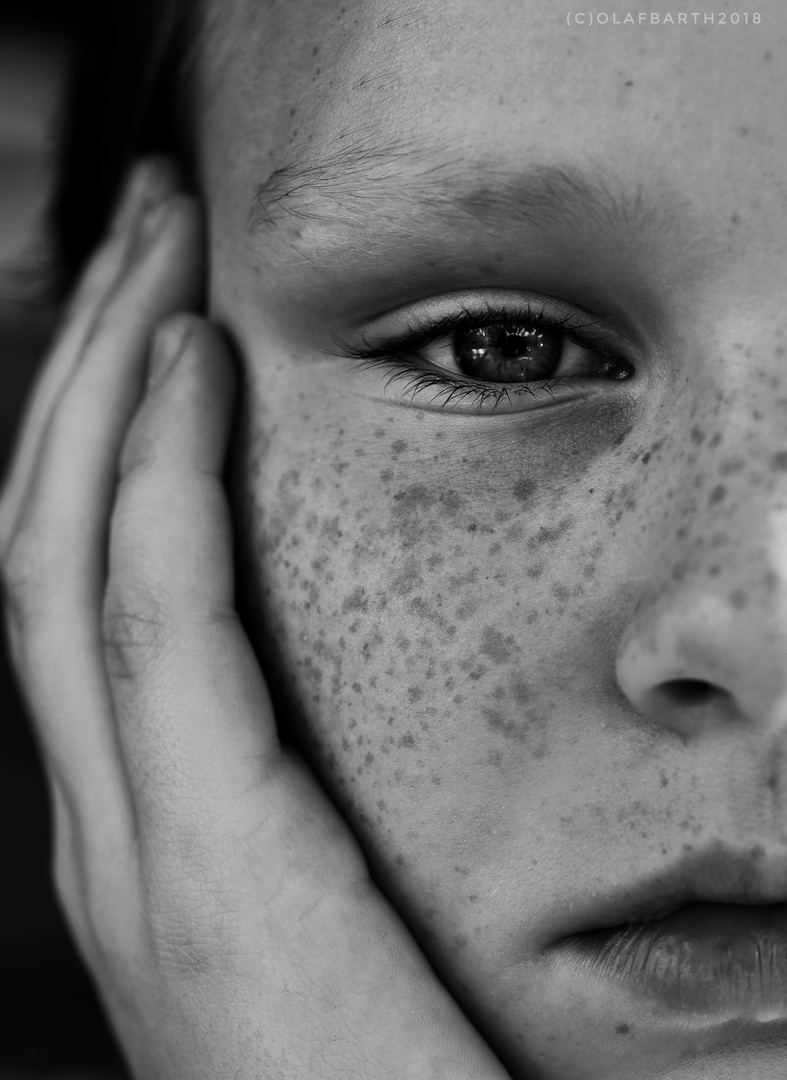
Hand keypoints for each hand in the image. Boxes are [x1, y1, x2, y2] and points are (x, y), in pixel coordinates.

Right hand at [0, 160, 509, 1078]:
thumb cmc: (377, 1072)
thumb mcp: (308, 904)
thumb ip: (272, 791)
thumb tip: (285, 668)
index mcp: (132, 832)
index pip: (72, 584)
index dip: (93, 429)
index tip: (152, 311)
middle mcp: (98, 824)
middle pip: (46, 537)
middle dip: (80, 364)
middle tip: (134, 227)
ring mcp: (130, 844)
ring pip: (67, 553)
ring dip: (102, 382)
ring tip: (151, 247)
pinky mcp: (204, 861)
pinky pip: (156, 622)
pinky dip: (161, 477)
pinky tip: (195, 363)